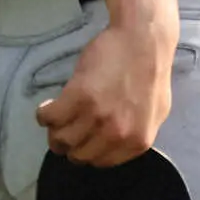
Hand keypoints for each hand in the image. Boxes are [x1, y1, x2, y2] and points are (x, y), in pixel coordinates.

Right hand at [35, 20, 176, 166]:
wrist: (144, 37)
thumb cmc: (150, 69)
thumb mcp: (155, 110)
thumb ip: (136, 132)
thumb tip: (116, 147)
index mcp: (137, 141)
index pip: (99, 162)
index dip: (88, 149)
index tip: (84, 137)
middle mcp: (117, 134)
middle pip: (77, 155)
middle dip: (70, 142)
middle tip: (69, 125)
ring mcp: (97, 116)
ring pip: (60, 139)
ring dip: (55, 129)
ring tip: (60, 114)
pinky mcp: (79, 97)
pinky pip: (48, 118)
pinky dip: (44, 114)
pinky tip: (50, 104)